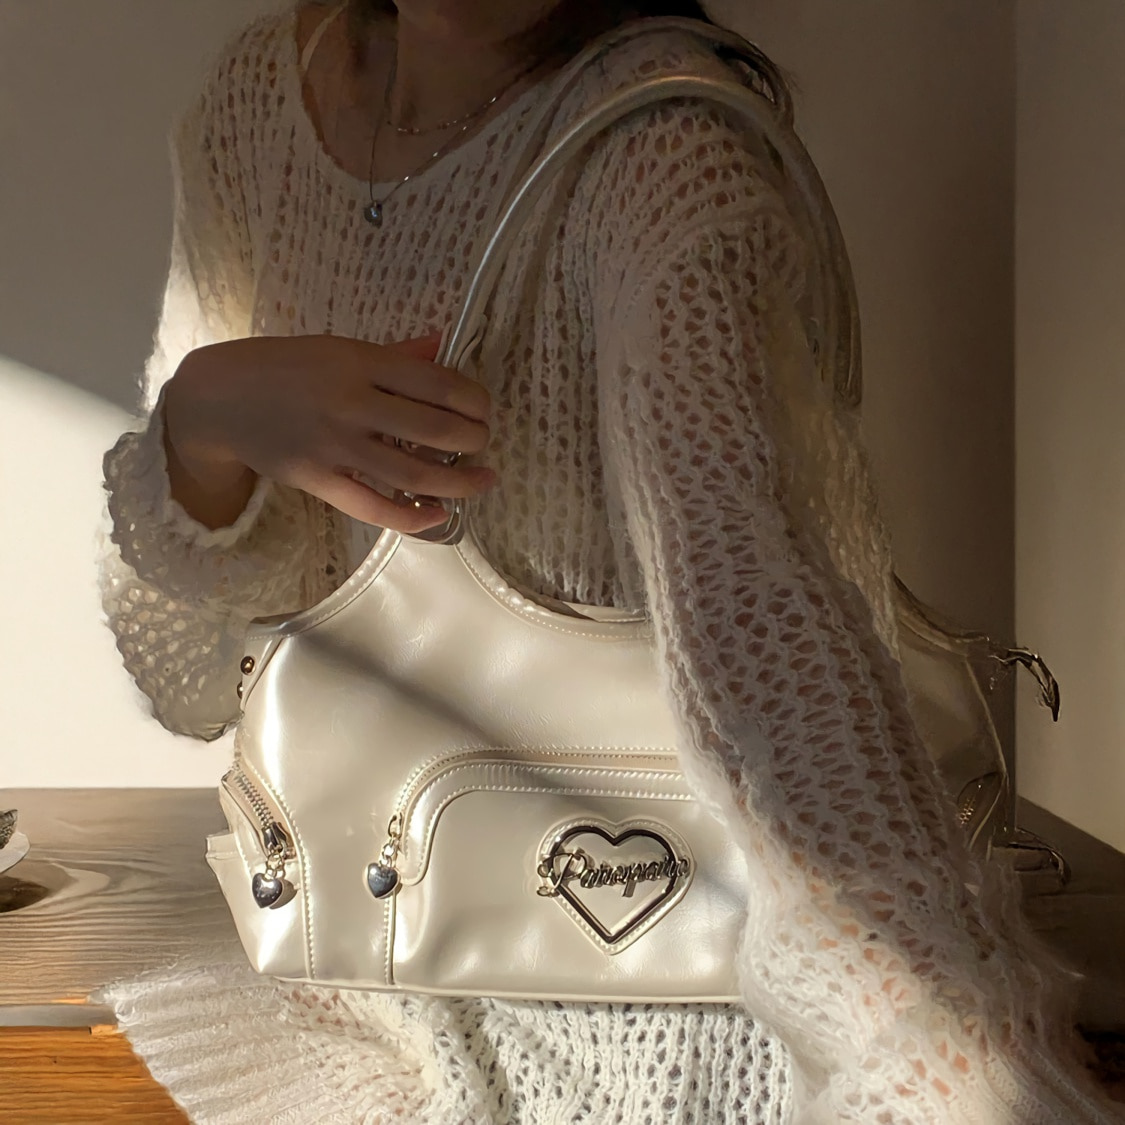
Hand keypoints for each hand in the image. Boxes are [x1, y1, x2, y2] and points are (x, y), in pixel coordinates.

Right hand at [163, 332, 495, 533]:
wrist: (220, 397)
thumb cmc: (286, 367)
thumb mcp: (339, 348)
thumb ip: (394, 354)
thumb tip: (444, 342)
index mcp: (360, 361)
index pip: (437, 383)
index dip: (474, 401)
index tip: (484, 410)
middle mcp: (350, 402)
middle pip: (433, 428)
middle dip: (473, 440)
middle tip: (485, 445)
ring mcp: (333, 444)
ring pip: (411, 472)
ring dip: (458, 481)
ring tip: (482, 481)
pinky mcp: (317, 479)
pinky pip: (373, 507)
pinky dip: (412, 516)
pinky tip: (440, 515)